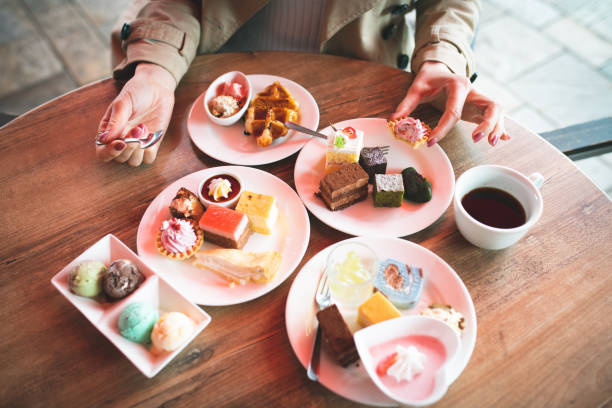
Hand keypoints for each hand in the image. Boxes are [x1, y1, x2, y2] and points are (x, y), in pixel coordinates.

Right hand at [95, 63, 175, 165]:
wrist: (157, 87)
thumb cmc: (136, 92)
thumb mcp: (123, 103)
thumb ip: (115, 121)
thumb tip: (104, 140)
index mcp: (108, 131)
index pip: (102, 153)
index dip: (109, 153)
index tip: (121, 142)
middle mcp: (121, 140)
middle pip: (119, 159)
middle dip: (128, 147)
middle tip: (137, 128)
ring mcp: (137, 144)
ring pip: (134, 162)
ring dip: (139, 149)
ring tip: (143, 128)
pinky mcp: (151, 145)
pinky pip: (149, 159)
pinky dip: (150, 150)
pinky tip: (152, 134)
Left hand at [391, 61, 506, 146]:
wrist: (439, 68)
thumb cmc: (429, 78)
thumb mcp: (416, 88)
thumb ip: (406, 104)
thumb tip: (394, 120)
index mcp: (458, 85)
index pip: (454, 111)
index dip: (443, 128)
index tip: (431, 141)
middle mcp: (474, 91)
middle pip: (491, 107)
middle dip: (487, 124)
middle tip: (476, 139)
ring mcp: (479, 99)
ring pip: (497, 112)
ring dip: (496, 127)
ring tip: (491, 143)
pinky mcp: (480, 106)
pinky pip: (494, 116)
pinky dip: (500, 126)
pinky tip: (503, 138)